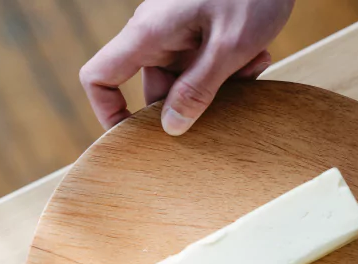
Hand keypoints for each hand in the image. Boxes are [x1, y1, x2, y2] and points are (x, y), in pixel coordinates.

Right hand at [80, 0, 293, 133]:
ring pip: (187, 80)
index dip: (108, 112)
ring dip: (221, 85)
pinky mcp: (200, 30)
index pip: (99, 77)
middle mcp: (156, 34)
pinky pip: (206, 64)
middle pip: (154, 88)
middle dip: (192, 103)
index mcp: (148, 33)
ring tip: (252, 65)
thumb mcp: (229, 47)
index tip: (133, 139)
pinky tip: (257, 56)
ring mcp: (179, 32)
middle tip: (229, 102)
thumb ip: (198, 90)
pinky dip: (231, 69)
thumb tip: (171, 128)